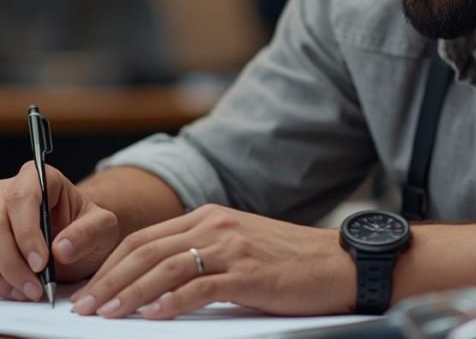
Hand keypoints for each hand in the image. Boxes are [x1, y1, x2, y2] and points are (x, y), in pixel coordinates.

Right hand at [0, 161, 119, 300]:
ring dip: (5, 275)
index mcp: (42, 178)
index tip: (41, 262)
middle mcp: (11, 192)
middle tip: (35, 287)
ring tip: (31, 291)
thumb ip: (89, 233)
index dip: (27, 232)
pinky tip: (19, 290)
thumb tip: (61, 248)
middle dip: (13, 262)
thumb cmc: (88, 229)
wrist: (76, 244)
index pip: (24, 197)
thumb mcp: (103, 228)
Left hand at [70, 204, 355, 318]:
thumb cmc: (288, 259)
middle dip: (109, 280)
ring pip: (166, 268)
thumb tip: (156, 281)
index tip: (89, 288)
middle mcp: (216, 225)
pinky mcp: (247, 273)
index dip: (112, 263)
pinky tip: (151, 317)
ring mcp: (232, 247)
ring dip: (129, 293)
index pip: (147, 237)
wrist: (335, 261)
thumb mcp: (239, 244)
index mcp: (210, 216)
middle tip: (83, 307)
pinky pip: (199, 287)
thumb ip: (202, 252)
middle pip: (147, 250)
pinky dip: (170, 303)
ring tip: (104, 315)